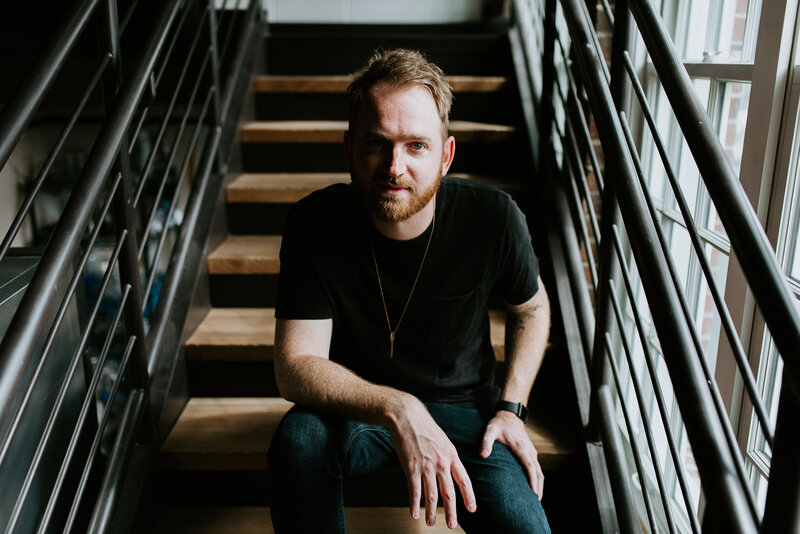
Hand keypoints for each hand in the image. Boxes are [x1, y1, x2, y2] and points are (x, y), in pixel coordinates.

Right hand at [389, 400, 476, 528]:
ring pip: (432, 495)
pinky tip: (414, 513)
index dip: (469, 496)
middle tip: (453, 525)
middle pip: (449, 492)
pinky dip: (414, 504)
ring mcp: (427, 466)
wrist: (407, 416)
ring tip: (431, 522)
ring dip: (432, 512)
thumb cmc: (424, 427)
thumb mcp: (443, 440)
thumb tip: (450, 470)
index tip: (472, 509)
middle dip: (452, 511)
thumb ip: (447, 456)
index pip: (464, 480)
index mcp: (452, 455)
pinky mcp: (412, 467)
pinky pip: (414, 490)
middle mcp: (442, 462)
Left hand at [481, 410, 543, 498]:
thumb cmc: (499, 424)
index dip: (532, 480)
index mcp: (521, 448)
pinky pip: (537, 468)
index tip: (533, 493)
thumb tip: (483, 456)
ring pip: (539, 471)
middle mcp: (529, 451)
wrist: (509, 415)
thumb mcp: (490, 431)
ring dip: (539, 484)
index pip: (530, 466)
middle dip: (538, 487)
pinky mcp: (531, 452)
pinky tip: (533, 487)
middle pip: (538, 472)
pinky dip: (537, 478)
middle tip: (535, 503)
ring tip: (536, 499)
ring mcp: (532, 452)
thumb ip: (486, 442)